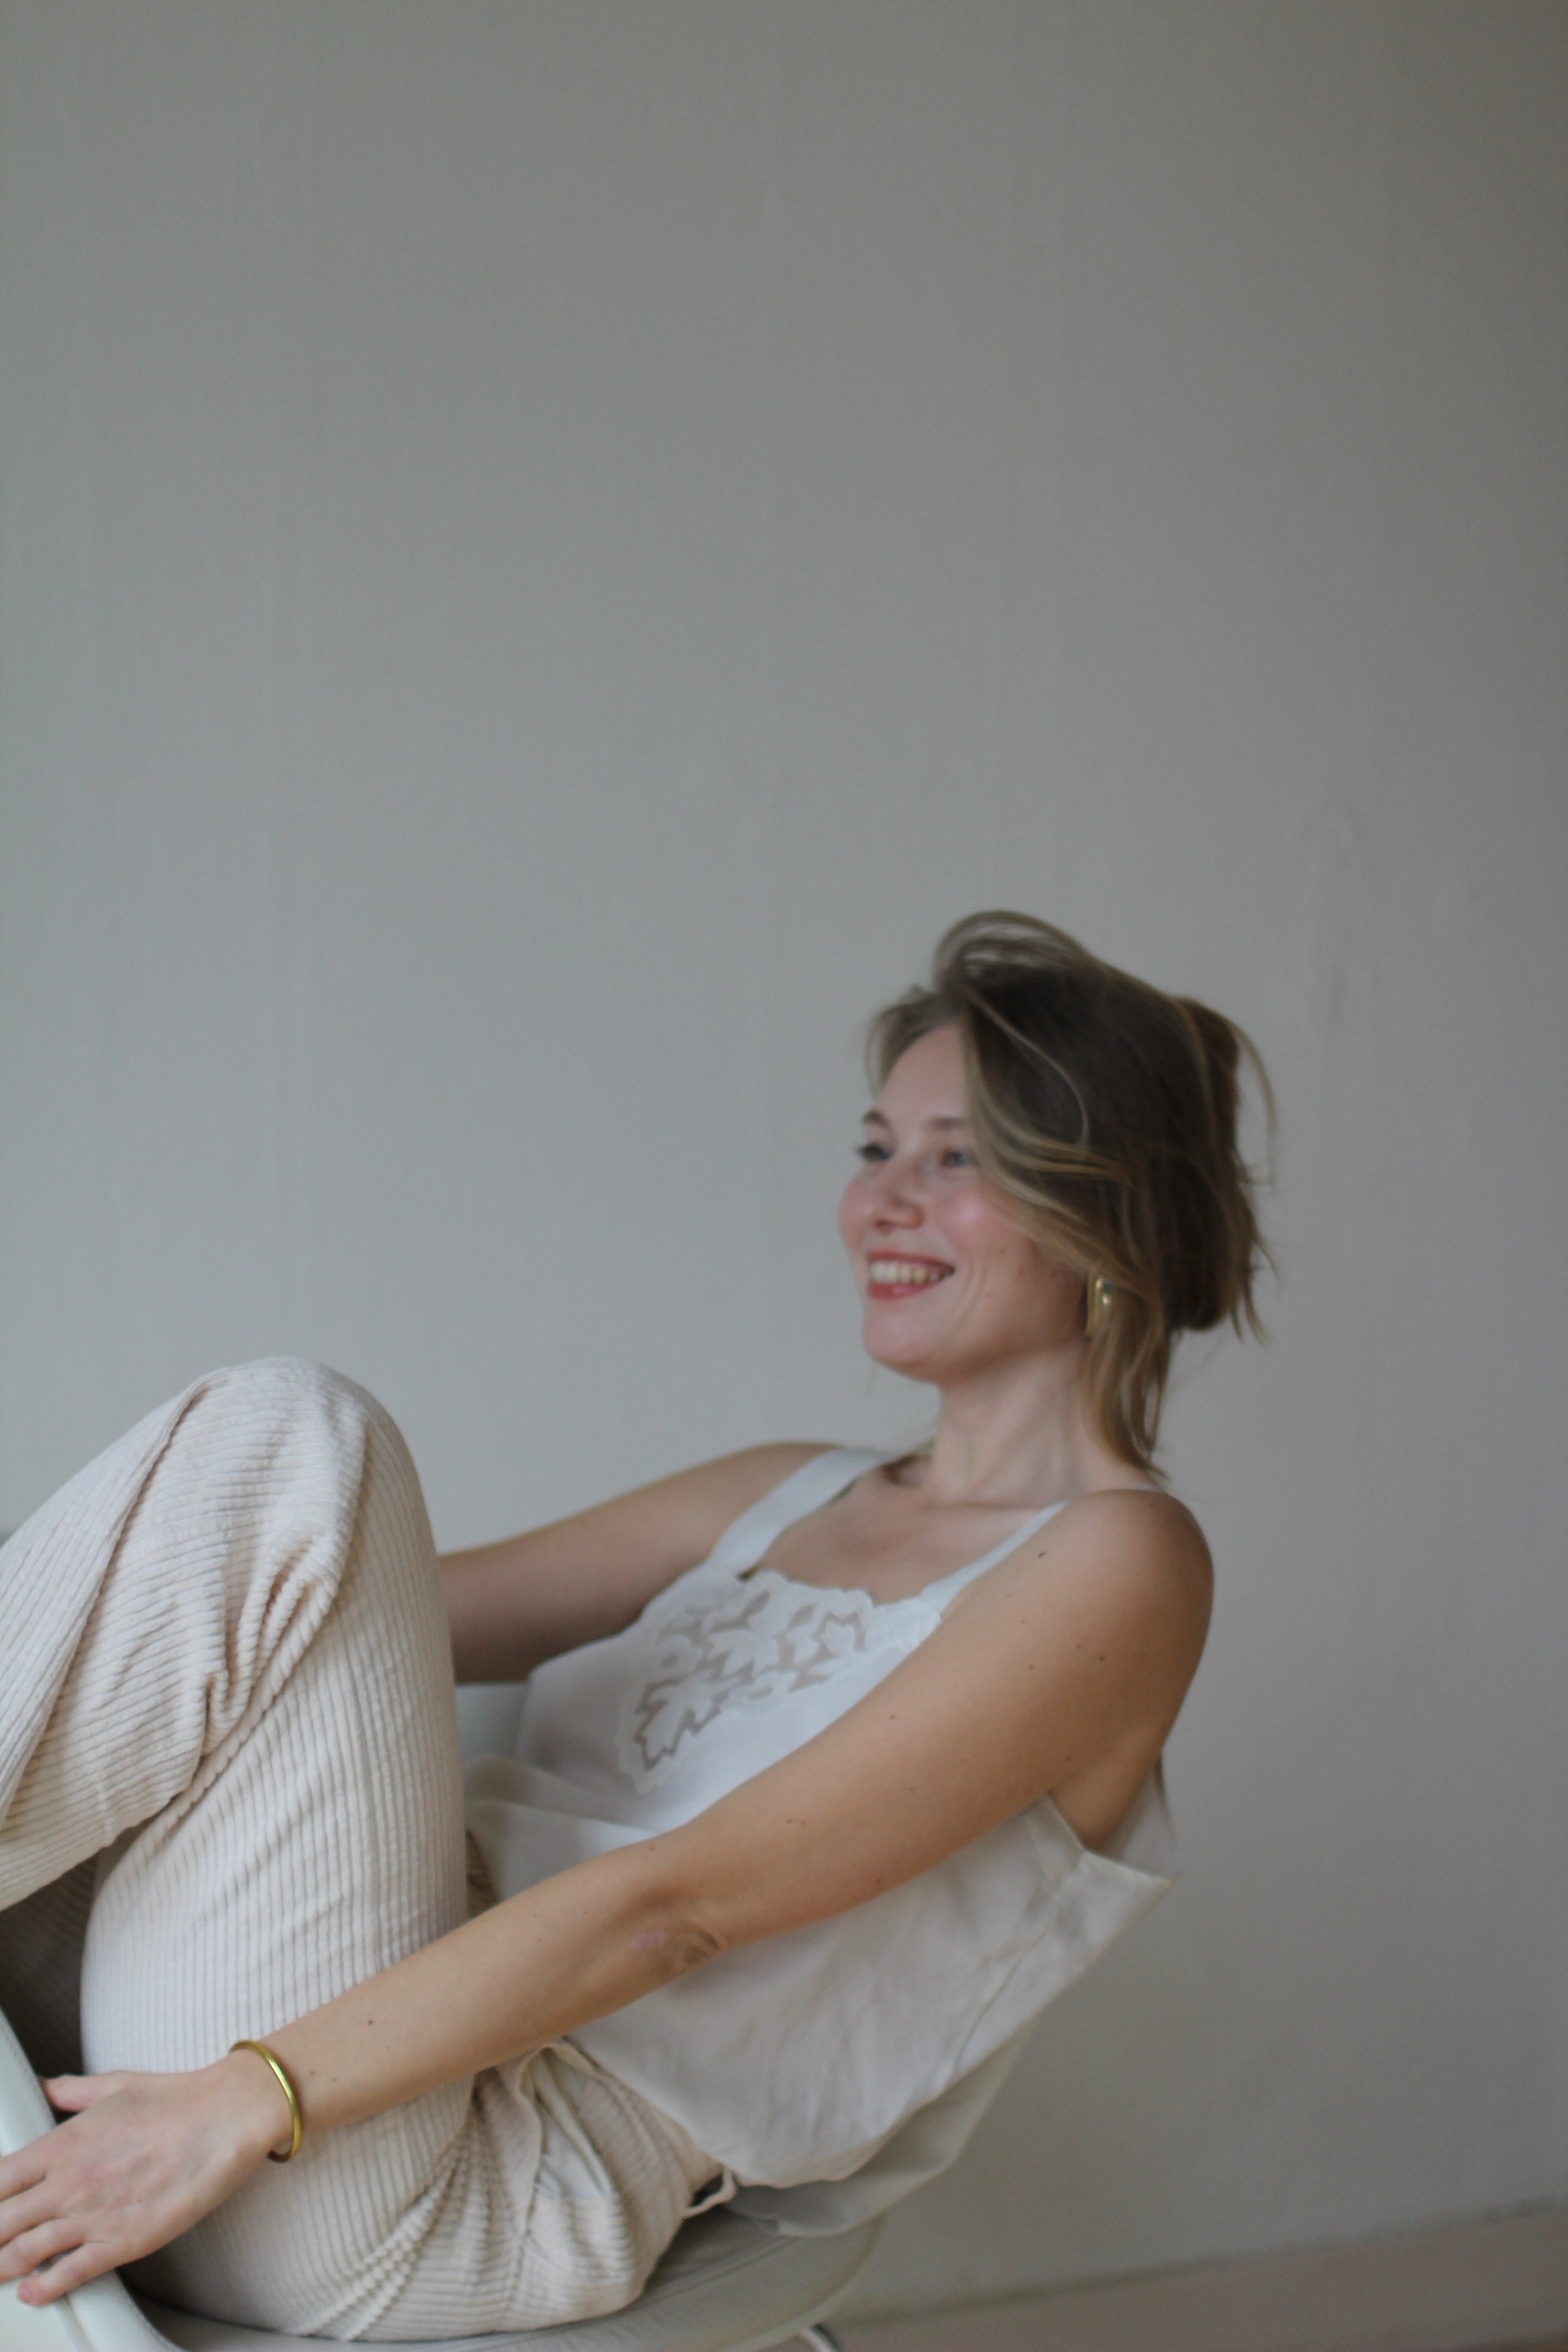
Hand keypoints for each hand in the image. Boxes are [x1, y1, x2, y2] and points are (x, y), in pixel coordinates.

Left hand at [0, 2056, 288, 2303]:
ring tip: (1, 2270)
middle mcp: (68, 2183)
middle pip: (0, 2223)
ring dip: (4, 2266)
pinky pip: (68, 2275)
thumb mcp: (114, 2085)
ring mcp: (93, 2216)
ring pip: (23, 2255)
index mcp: (62, 2144)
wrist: (227, 2118)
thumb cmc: (176, 2100)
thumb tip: (41, 2085)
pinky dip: (43, 2288)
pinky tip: (34, 2291)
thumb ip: (69, 2091)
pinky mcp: (122, 2243)